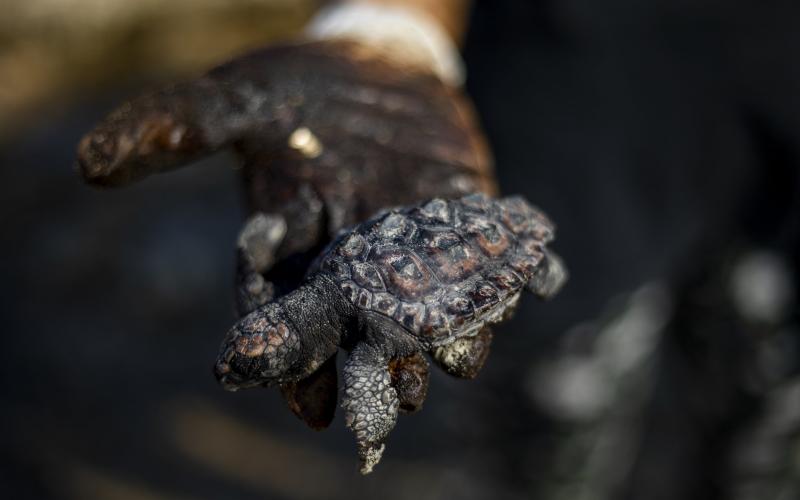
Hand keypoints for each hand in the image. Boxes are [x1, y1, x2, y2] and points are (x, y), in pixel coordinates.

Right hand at [77, 37, 494, 428]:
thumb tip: (88, 164)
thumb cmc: (300, 93)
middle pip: (349, 321)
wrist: (381, 67)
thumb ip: (175, 128)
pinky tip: (493, 317)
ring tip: (432, 376)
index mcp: (294, 241)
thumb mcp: (238, 102)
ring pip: (417, 304)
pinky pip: (477, 261)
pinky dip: (487, 289)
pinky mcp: (464, 219)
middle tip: (360, 410)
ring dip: (424, 341)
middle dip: (352, 362)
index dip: (277, 342)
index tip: (274, 383)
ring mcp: (413, 242)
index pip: (278, 301)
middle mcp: (352, 256)